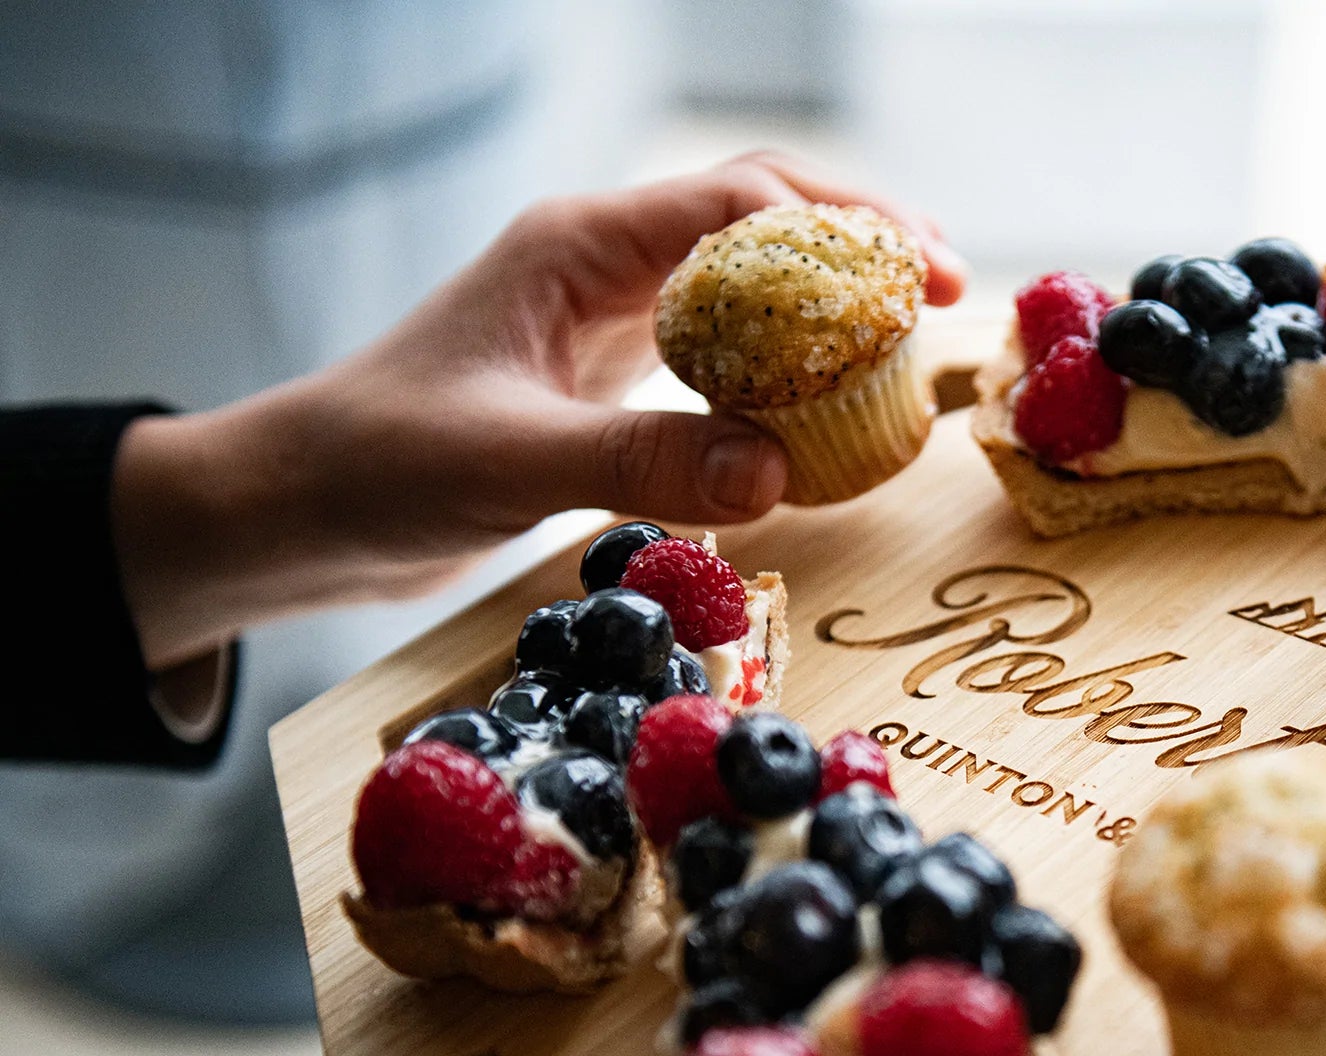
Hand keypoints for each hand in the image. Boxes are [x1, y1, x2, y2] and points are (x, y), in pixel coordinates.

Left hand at [112, 151, 966, 669]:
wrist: (301, 513)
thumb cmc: (380, 465)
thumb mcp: (511, 460)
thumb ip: (642, 458)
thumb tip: (780, 466)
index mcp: (580, 245)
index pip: (740, 202)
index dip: (846, 233)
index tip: (929, 280)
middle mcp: (604, 266)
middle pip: (760, 222)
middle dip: (861, 248)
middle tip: (953, 294)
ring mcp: (609, 321)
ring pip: (748, 286)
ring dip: (831, 306)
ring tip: (917, 339)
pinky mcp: (609, 381)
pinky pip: (722, 354)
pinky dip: (788, 369)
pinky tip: (830, 407)